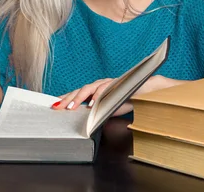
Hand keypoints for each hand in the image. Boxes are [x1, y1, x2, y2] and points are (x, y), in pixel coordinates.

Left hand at [51, 76, 187, 116]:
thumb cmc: (130, 100)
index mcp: (97, 90)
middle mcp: (101, 84)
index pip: (78, 94)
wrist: (149, 91)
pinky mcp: (118, 83)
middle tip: (56, 107)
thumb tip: (86, 121)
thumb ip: (99, 112)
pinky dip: (98, 96)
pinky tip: (92, 104)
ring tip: (70, 107)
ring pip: (90, 88)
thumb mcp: (111, 110)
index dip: (66, 98)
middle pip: (80, 90)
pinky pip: (105, 89)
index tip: (54, 105)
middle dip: (67, 98)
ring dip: (79, 97)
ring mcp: (109, 82)